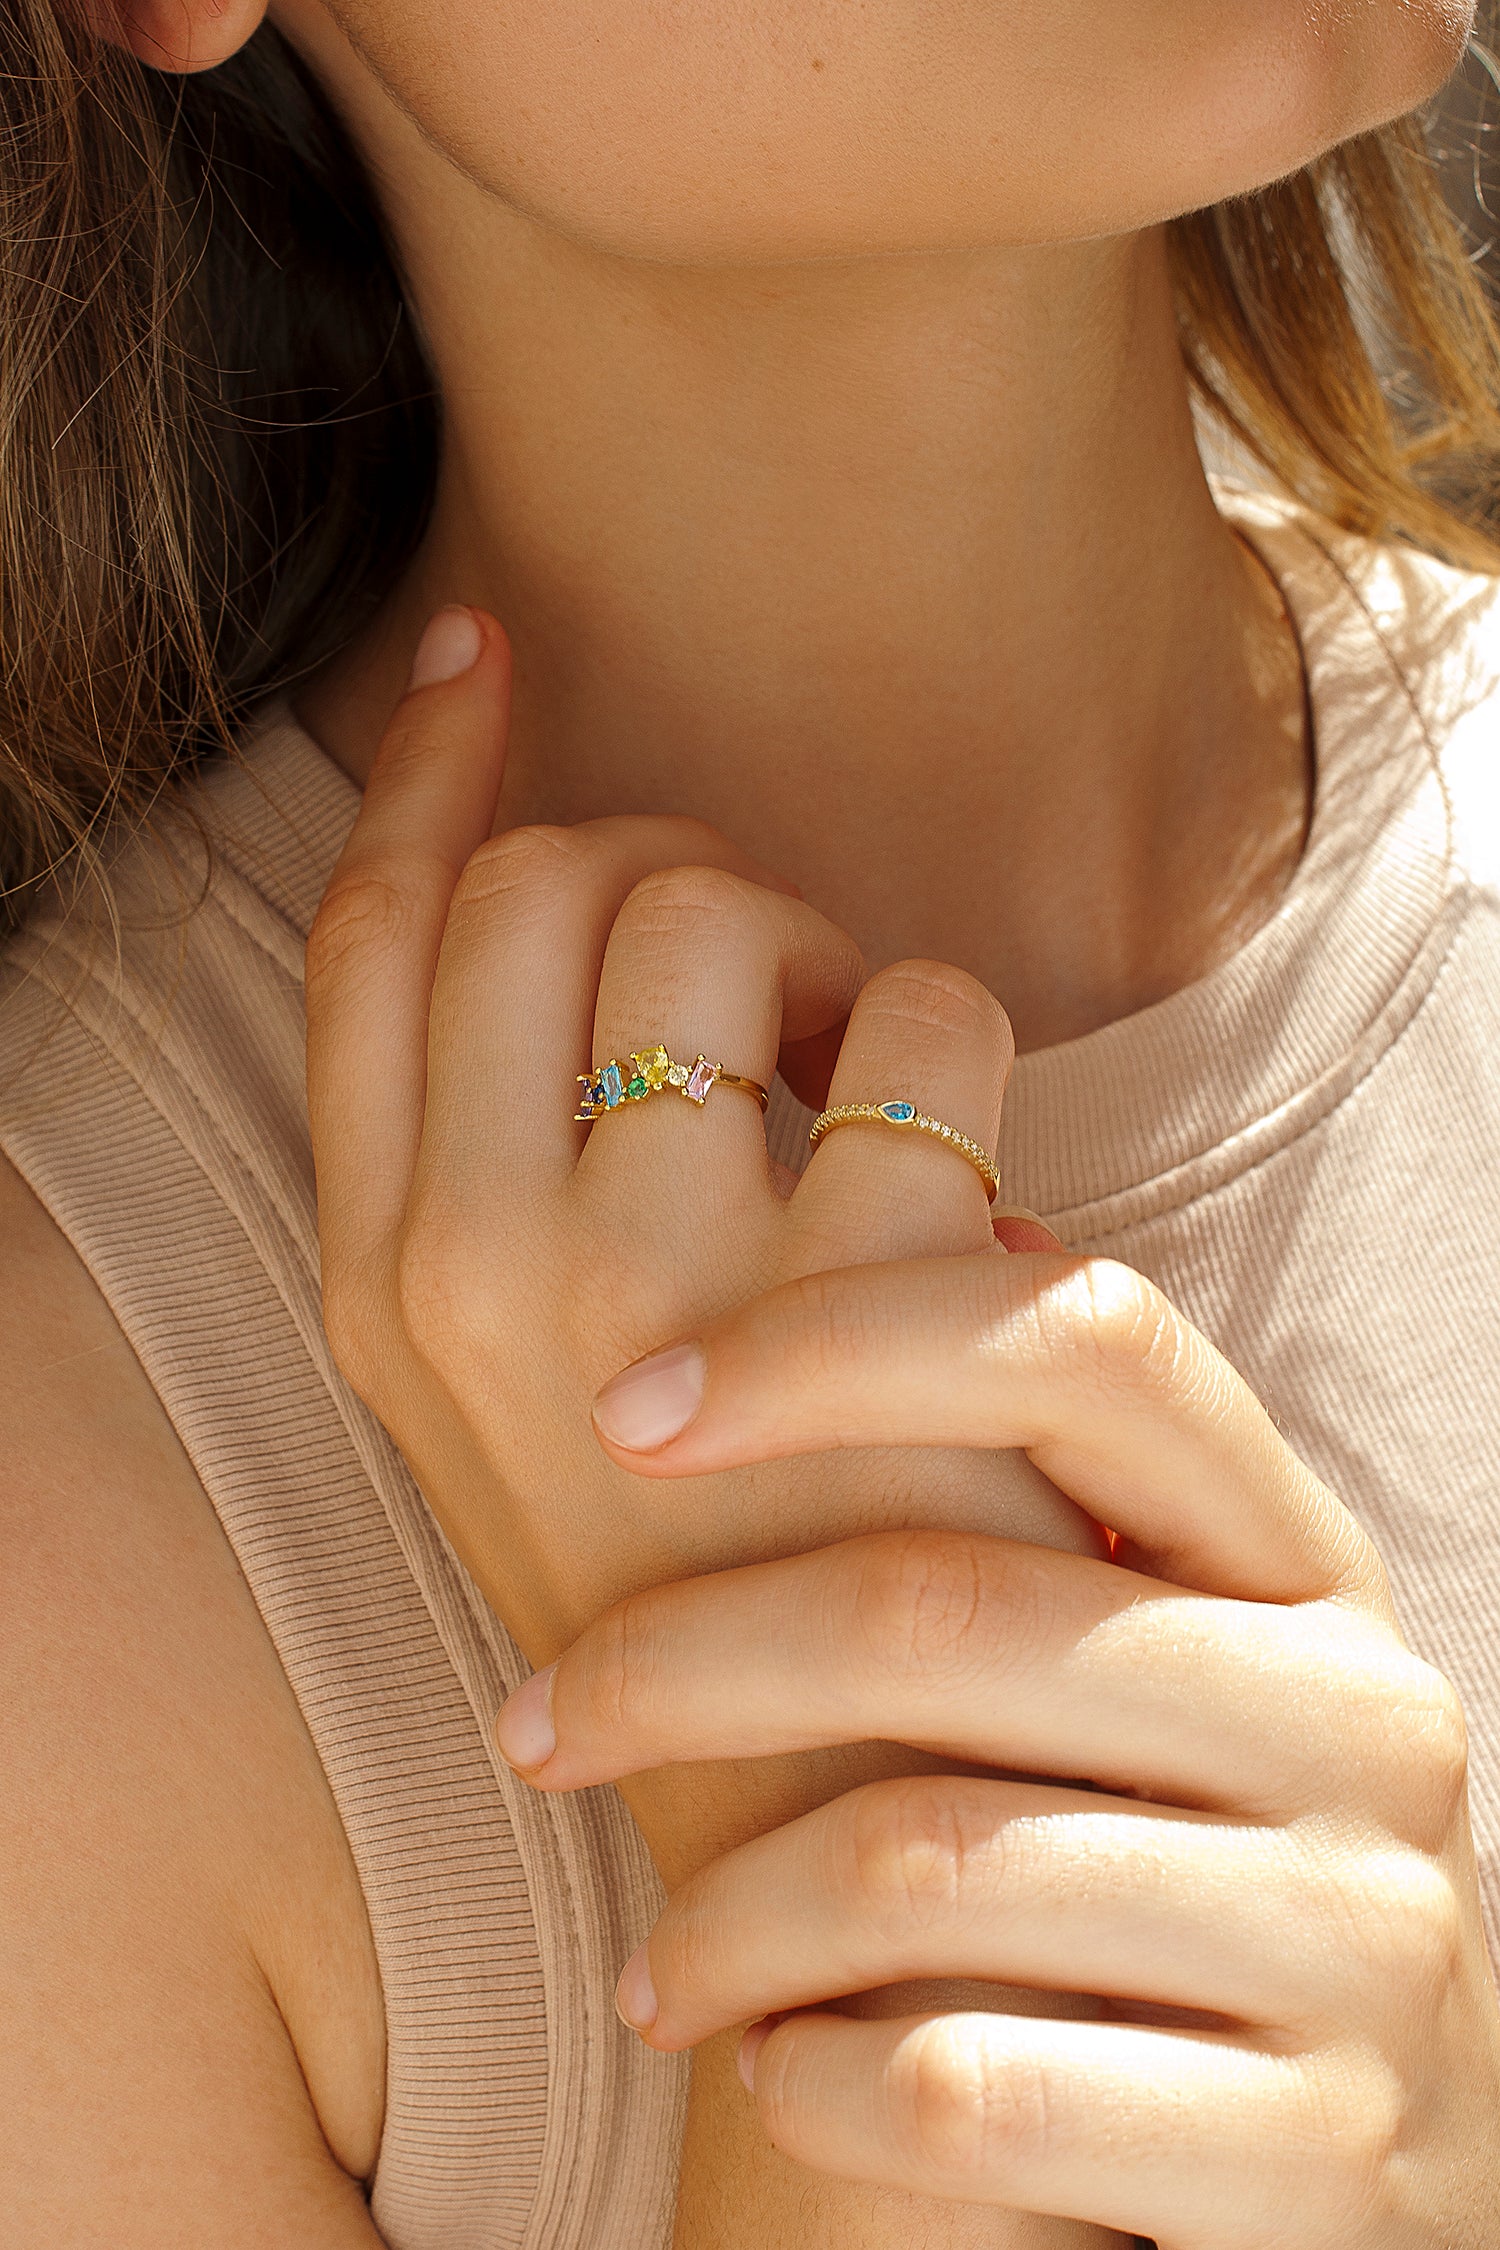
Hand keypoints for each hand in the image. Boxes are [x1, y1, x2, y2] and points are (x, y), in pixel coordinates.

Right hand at [304, 606, 1100, 1693]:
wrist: (819, 1806)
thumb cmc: (694, 1562)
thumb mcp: (508, 1380)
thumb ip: (497, 1161)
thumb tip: (568, 898)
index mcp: (380, 1275)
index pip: (371, 940)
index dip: (423, 770)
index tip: (479, 653)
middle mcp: (472, 1264)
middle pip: (542, 882)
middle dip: (673, 874)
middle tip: (765, 989)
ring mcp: (647, 1285)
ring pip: (715, 910)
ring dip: (822, 948)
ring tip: (860, 1083)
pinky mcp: (837, 1309)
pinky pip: (926, 1019)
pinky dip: (965, 1048)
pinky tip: (965, 1168)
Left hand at [496, 1251, 1499, 2246]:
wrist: (1331, 2186)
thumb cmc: (1162, 1876)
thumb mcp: (1146, 1660)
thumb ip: (1055, 1483)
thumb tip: (956, 1204)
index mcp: (1296, 1557)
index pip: (1082, 1340)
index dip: (838, 1335)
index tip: (626, 1405)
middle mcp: (1361, 1713)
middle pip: (947, 1602)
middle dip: (682, 1661)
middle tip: (537, 1721)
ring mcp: (1364, 1937)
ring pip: (933, 1859)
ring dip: (728, 1914)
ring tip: (652, 1963)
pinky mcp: (1320, 2160)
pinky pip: (974, 2088)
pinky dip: (818, 2080)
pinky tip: (776, 2076)